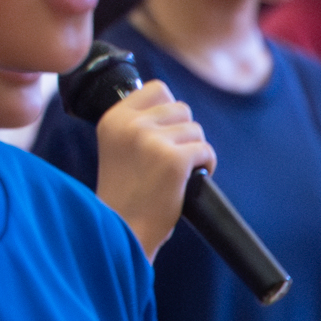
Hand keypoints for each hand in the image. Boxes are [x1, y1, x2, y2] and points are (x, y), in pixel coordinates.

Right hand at [94, 79, 215, 259]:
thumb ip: (138, 125)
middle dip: (184, 134)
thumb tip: (174, 107)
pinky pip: (206, 150)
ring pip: (196, 129)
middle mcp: (131, 124)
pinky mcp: (173, 160)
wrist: (122, 232)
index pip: (157, 89)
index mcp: (113, 118)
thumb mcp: (118, 148)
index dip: (170, 111)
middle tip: (172, 161)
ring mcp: (152, 140)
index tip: (167, 135)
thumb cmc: (125, 196)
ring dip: (195, 151)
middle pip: (181, 108)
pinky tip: (191, 181)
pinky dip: (207, 166)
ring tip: (179, 174)